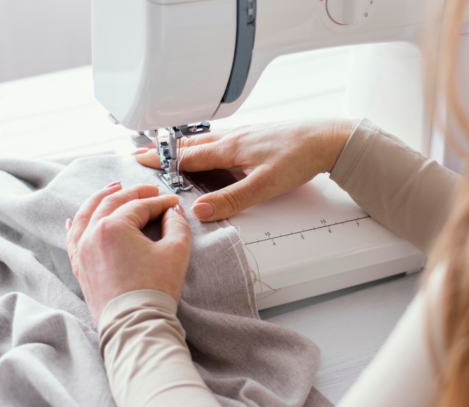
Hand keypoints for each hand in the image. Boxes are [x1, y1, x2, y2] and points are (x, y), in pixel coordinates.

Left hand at [66, 182, 191, 322]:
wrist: (135, 324)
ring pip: (88, 214)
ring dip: (101, 198)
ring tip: (114, 188)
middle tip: (151, 191)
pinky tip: (73, 217)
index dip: (160, 202)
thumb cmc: (155, 290)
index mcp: (114, 226)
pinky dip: (74, 224)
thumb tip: (173, 212)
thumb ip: (177, 224)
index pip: (140, 205)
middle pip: (113, 203)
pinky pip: (72, 238)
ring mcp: (83, 249)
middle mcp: (92, 233)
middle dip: (134, 194)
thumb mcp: (176, 252)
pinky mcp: (80, 266)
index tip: (173, 204)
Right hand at [135, 118, 356, 221]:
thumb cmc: (299, 157)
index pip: (187, 157)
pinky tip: (211, 147)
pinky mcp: (255, 135)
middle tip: (144, 152)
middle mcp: (233, 137)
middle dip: (165, 150)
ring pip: (205, 140)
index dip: (163, 162)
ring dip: (183, 146)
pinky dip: (205, 143)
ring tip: (169, 149)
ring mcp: (244, 134)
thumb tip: (201, 210)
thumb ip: (232, 199)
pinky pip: (221, 138)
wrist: (327, 139)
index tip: (140, 161)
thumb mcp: (264, 186)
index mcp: (229, 149)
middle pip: (191, 145)